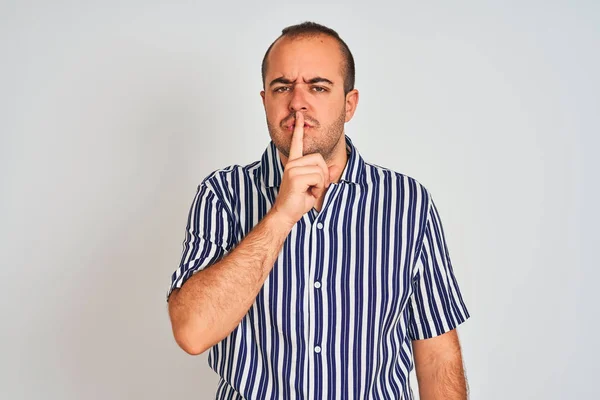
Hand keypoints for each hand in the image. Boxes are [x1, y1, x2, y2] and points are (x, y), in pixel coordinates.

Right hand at [272, 112, 338, 226]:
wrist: (286, 214)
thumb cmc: (297, 201)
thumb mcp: (315, 186)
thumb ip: (323, 175)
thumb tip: (333, 168)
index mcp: (294, 163)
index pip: (297, 143)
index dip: (299, 129)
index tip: (299, 116)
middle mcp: (292, 163)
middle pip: (319, 159)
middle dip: (323, 175)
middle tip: (314, 187)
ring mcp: (292, 169)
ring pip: (320, 169)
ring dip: (320, 183)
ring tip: (310, 191)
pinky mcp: (295, 177)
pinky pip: (318, 177)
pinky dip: (318, 188)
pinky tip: (308, 193)